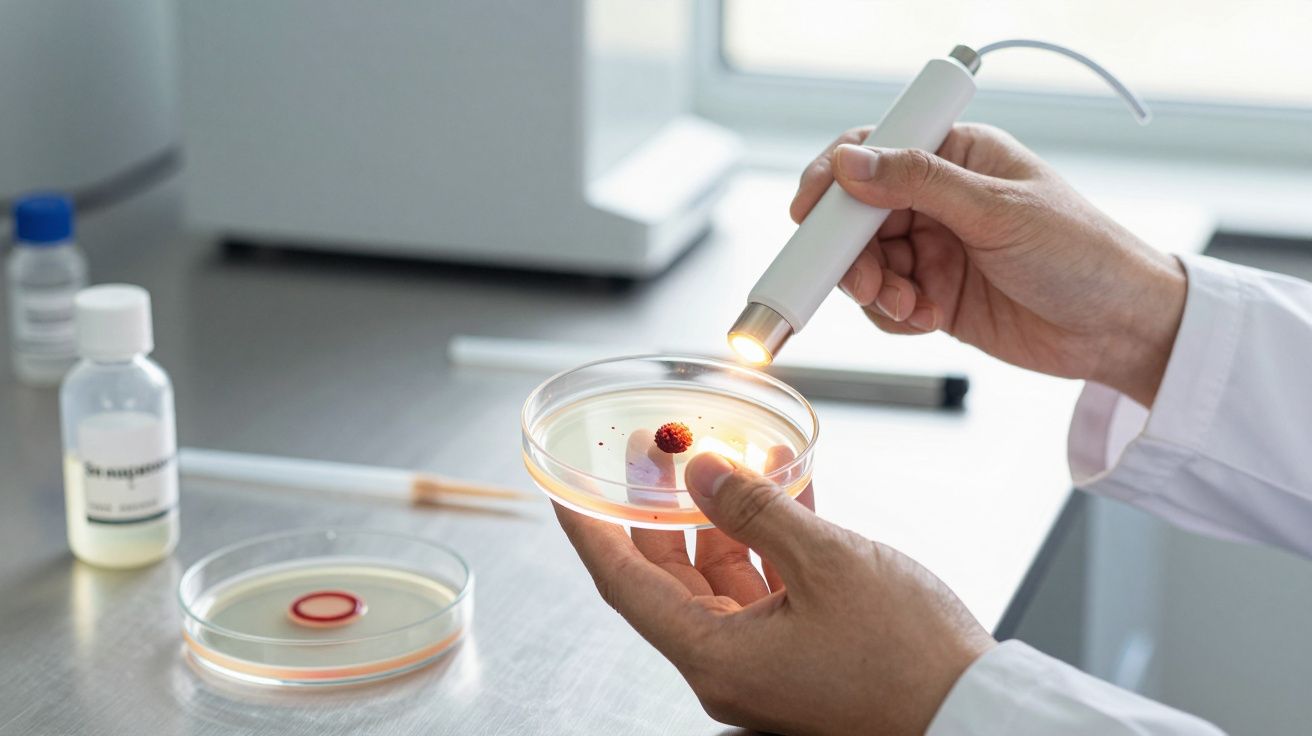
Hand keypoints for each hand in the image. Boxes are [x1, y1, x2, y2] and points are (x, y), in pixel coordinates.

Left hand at [554, 443, 994, 734]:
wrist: (977, 715)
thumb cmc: (911, 662)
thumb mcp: (828, 564)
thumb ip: (755, 509)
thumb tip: (700, 471)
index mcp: (716, 658)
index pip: (623, 585)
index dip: (589, 530)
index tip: (564, 489)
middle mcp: (730, 665)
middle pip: (668, 576)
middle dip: (655, 507)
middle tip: (649, 451)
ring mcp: (765, 661)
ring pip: (719, 574)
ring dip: (718, 512)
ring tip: (713, 454)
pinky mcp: (801, 652)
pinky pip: (765, 584)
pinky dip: (766, 535)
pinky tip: (779, 484)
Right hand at [792, 123, 1186, 406]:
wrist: (1119, 329)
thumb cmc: (1082, 254)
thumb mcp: (998, 211)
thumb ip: (919, 184)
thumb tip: (852, 163)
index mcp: (957, 156)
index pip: (874, 151)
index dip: (833, 178)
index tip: (809, 212)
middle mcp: (940, 199)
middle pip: (858, 215)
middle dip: (849, 250)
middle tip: (863, 281)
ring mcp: (935, 248)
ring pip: (865, 263)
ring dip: (873, 288)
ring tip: (908, 304)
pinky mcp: (935, 294)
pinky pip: (885, 302)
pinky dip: (893, 314)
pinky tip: (925, 317)